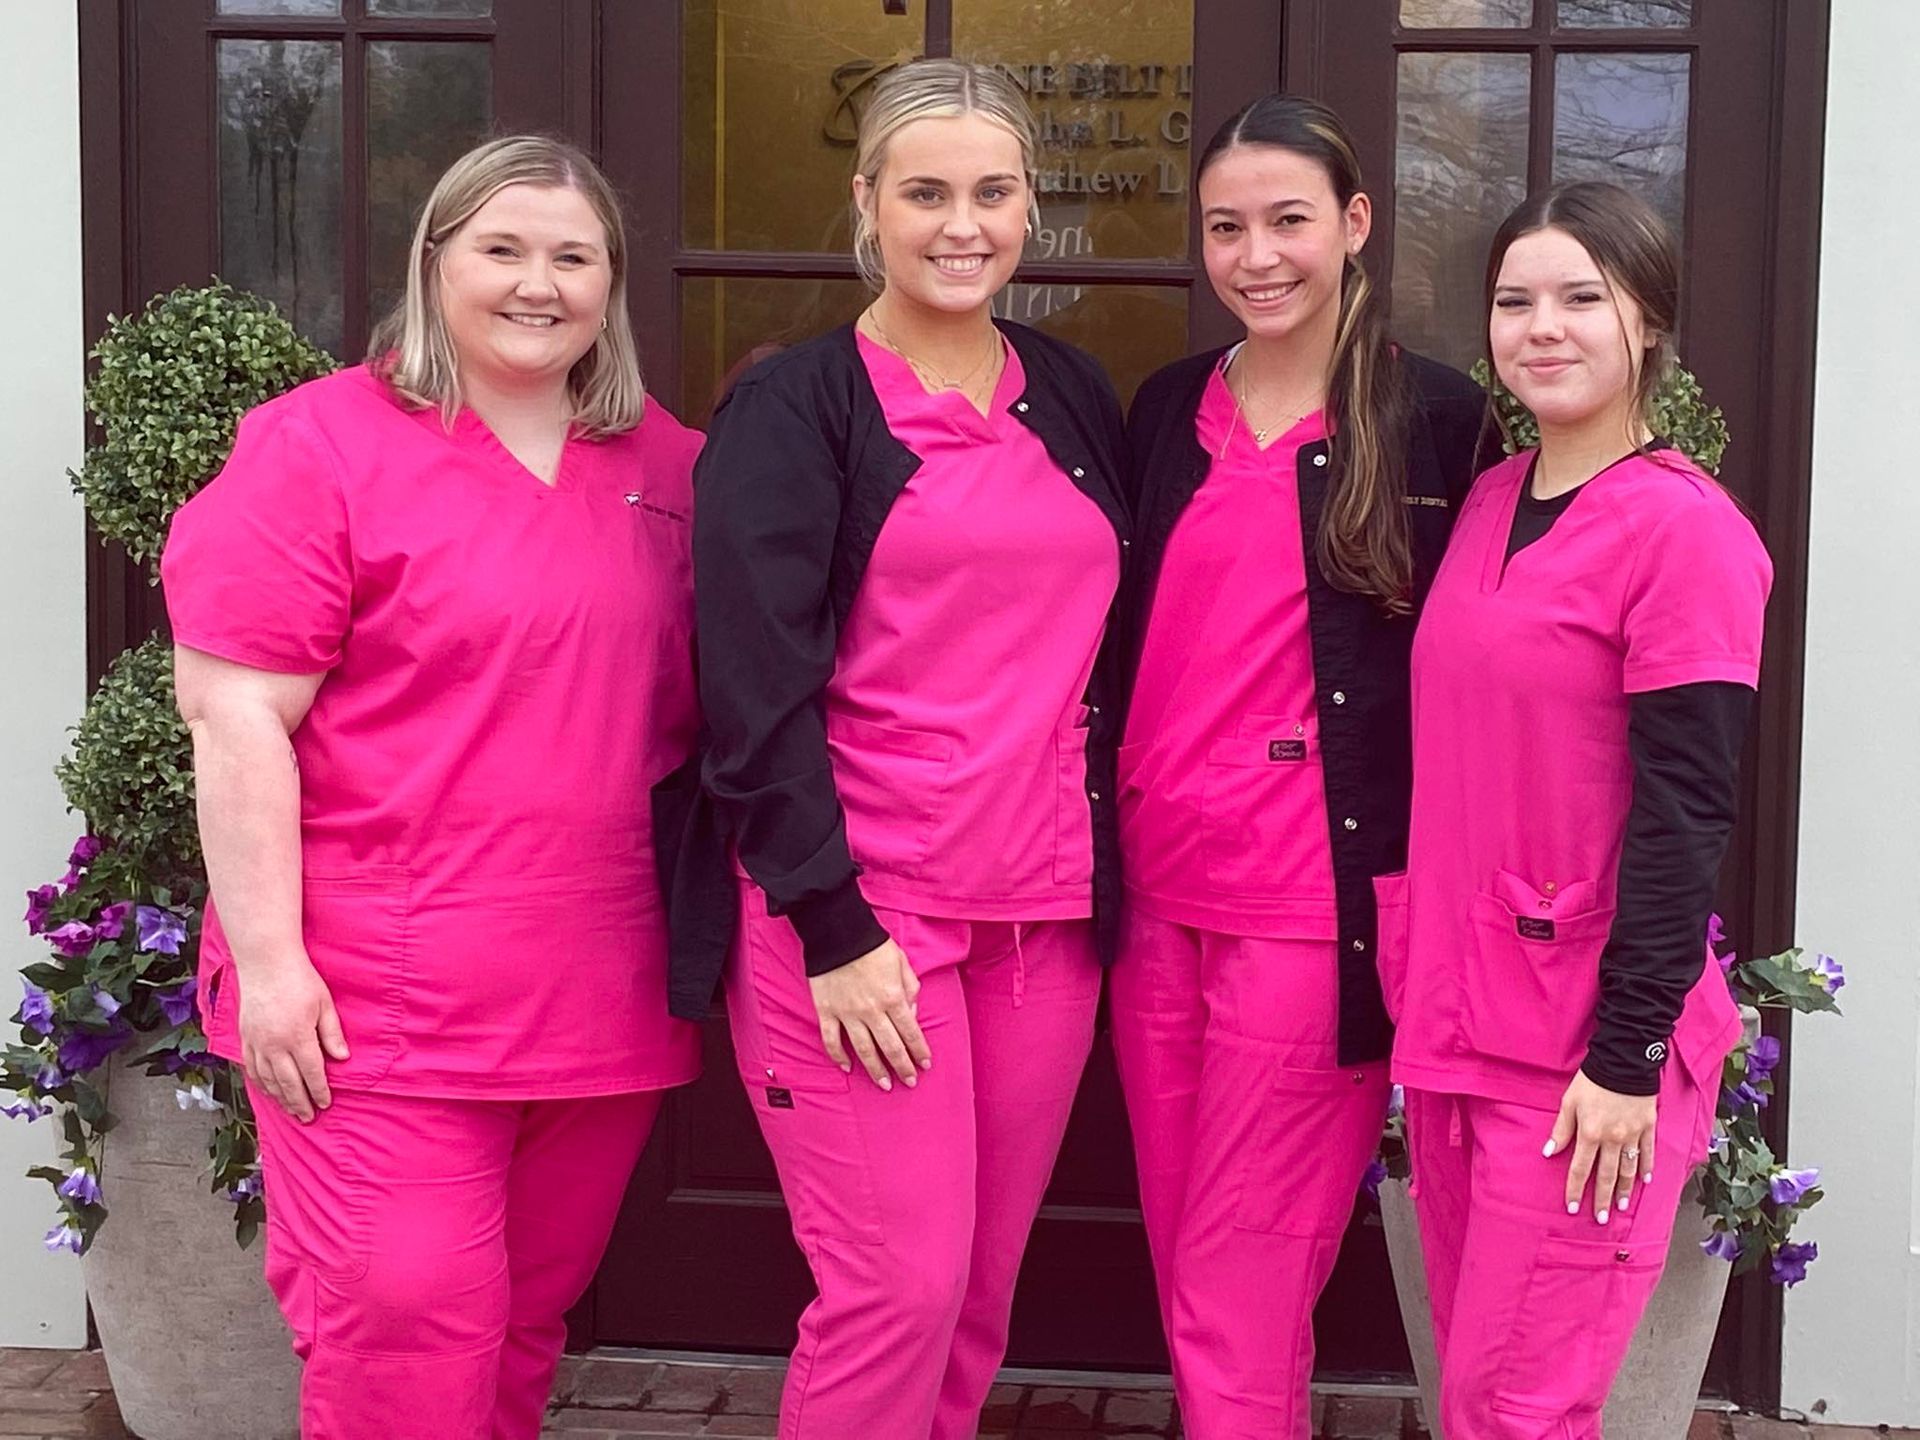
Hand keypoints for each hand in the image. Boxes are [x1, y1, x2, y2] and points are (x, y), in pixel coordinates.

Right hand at [237, 951, 349, 1122]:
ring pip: (268, 1080)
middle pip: (288, 1083)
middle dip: (299, 1103)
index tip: (325, 1104)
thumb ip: (332, 1033)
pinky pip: (252, 1069)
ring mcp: (257, 1043)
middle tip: (308, 1118)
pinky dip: (261, 1084)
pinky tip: (268, 1091)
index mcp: (298, 1037)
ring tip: (290, 1110)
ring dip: (280, 1098)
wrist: (266, 964)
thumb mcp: (324, 1004)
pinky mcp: (245, 1038)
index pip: (312, 1073)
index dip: (319, 1090)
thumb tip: (342, 1058)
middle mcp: (274, 1045)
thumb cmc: (300, 980)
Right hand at [808, 938, 930, 1091]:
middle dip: (902, 1067)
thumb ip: (911, 989)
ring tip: (884, 1085)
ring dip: (875, 1070)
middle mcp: (871, 1010)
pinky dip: (838, 1056)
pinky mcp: (826, 1011)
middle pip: (890, 1047)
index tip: (925, 1065)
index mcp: (892, 997)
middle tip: (909, 1082)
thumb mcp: (901, 962)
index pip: (910, 1032)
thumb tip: (912, 1015)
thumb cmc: (873, 945)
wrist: (837, 931)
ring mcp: (847, 1013)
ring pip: (863, 1050)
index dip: (919, 1051)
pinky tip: (847, 1068)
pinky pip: (831, 1040)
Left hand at [1544, 1069, 1656, 1223]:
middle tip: (1601, 1219)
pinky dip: (1646, 1167)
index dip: (1575, 1189)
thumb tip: (1549, 1152)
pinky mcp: (1648, 1127)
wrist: (1623, 1061)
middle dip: (1602, 1199)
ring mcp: (1633, 1134)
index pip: (1580, 1168)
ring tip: (1621, 1206)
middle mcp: (1612, 1139)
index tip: (1572, 1207)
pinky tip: (1645, 1181)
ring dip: (1624, 1190)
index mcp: (1590, 1133)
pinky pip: (1648, 1152)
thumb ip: (1561, 1130)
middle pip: (1606, 1175)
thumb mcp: (1569, 1102)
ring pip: (1628, 1169)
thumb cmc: (1591, 1081)